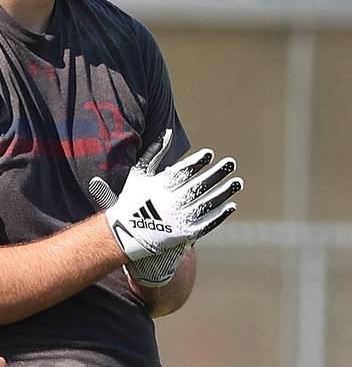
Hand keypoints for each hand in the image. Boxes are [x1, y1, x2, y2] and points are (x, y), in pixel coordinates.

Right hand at [89, 129, 242, 260]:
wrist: (128, 234)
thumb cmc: (134, 199)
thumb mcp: (139, 173)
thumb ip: (155, 152)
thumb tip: (168, 132)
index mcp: (158, 187)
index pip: (182, 172)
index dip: (197, 162)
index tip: (209, 154)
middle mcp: (170, 203)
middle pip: (198, 186)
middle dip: (216, 174)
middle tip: (231, 163)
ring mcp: (178, 220)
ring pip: (206, 204)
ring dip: (224, 193)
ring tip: (237, 182)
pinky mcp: (185, 234)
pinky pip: (206, 223)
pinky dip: (220, 215)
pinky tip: (231, 205)